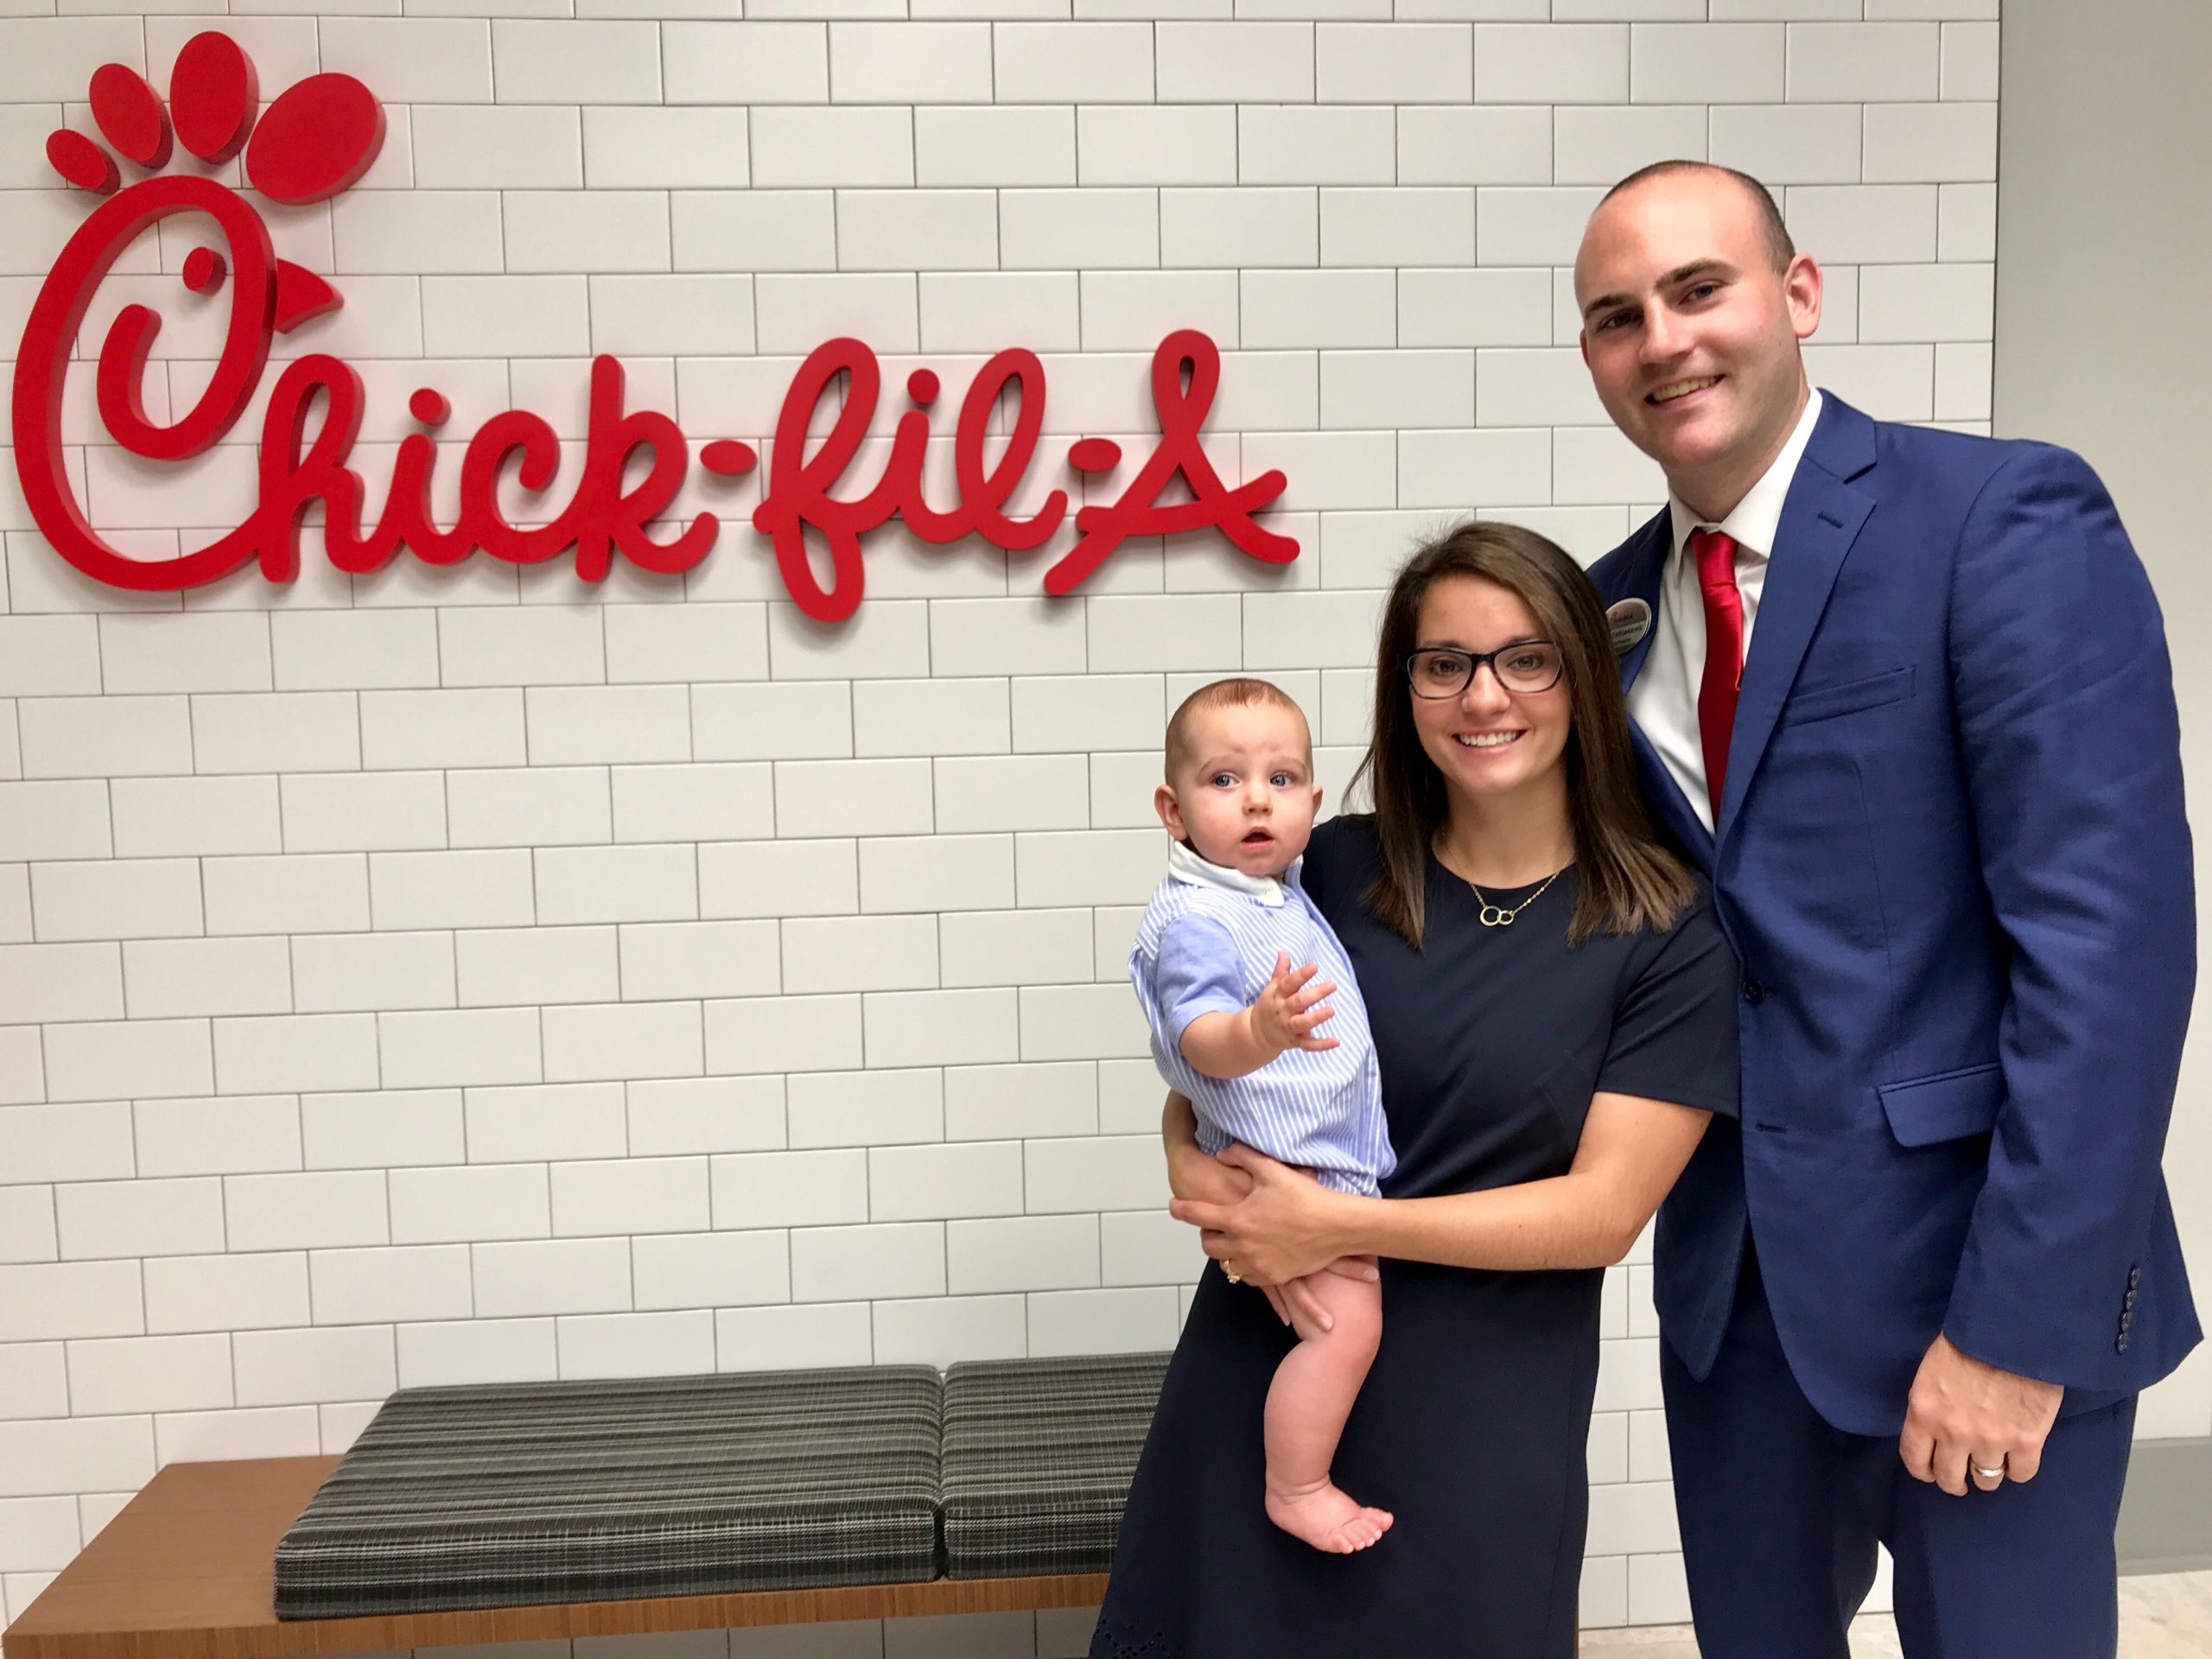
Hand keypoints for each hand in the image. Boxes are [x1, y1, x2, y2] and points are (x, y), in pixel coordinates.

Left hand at [1171, 1144, 1365, 1291]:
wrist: (1336, 1226)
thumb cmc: (1305, 1197)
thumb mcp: (1271, 1169)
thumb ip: (1241, 1157)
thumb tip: (1221, 1154)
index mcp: (1237, 1219)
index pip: (1197, 1215)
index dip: (1181, 1209)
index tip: (1173, 1206)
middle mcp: (1242, 1246)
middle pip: (1208, 1244)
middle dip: (1207, 1233)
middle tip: (1215, 1223)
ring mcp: (1257, 1264)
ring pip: (1226, 1264)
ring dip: (1225, 1251)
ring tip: (1235, 1239)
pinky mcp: (1272, 1277)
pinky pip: (1246, 1276)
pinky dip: (1244, 1266)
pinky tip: (1253, 1253)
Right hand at [1250, 951, 1338, 1057]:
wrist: (1256, 1033)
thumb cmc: (1269, 1006)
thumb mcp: (1272, 988)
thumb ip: (1280, 971)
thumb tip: (1283, 952)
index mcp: (1278, 995)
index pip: (1289, 983)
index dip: (1301, 975)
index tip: (1314, 967)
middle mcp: (1283, 1011)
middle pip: (1298, 1002)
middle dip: (1315, 994)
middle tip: (1332, 985)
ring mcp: (1289, 1027)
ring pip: (1302, 1023)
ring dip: (1316, 1017)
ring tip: (1331, 1010)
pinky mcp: (1295, 1042)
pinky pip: (1309, 1045)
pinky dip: (1322, 1045)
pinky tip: (1336, 1041)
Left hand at [1899, 1332, 2063, 1495]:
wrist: (2011, 1331)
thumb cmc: (1968, 1340)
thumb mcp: (1932, 1371)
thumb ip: (1932, 1405)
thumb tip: (1936, 1428)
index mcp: (1924, 1412)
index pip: (1914, 1459)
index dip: (1924, 1471)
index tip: (1931, 1472)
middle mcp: (1953, 1433)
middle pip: (1950, 1477)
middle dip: (1955, 1480)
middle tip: (1962, 1476)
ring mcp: (1991, 1441)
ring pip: (1986, 1480)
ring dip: (1988, 1474)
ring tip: (1992, 1464)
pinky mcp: (2026, 1441)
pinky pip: (2021, 1474)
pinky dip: (2018, 1469)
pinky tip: (2018, 1457)